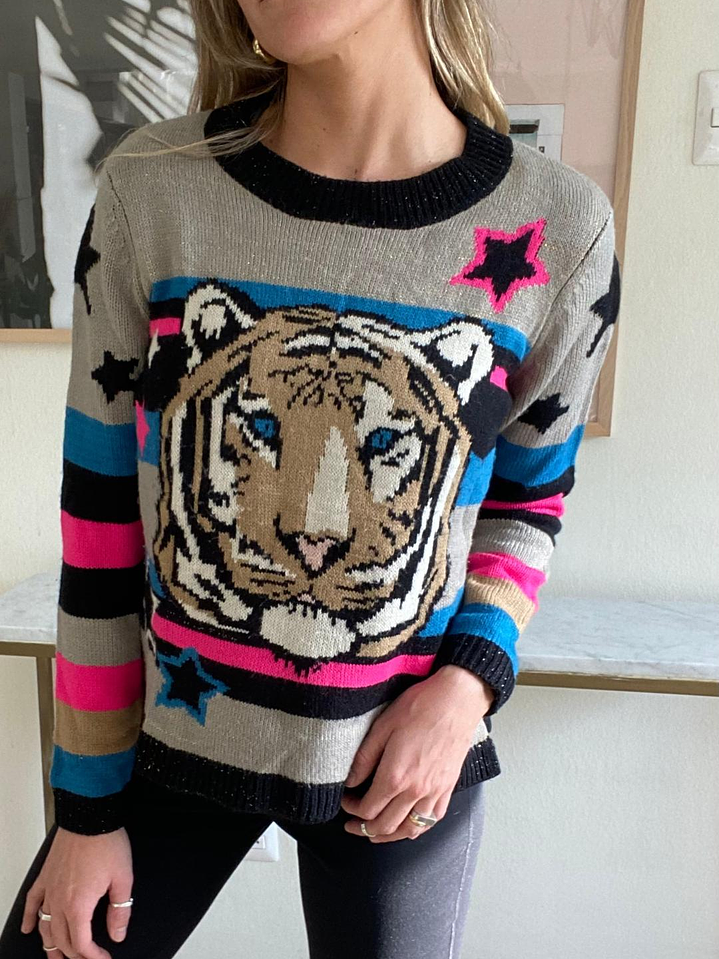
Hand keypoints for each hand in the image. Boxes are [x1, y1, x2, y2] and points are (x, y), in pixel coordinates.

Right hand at [21, 825, 132, 957]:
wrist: (89, 815)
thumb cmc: (106, 842)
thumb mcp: (123, 878)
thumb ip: (120, 910)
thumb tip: (118, 934)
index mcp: (79, 905)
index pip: (81, 944)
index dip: (92, 957)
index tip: (103, 958)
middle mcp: (60, 901)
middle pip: (62, 940)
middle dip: (74, 955)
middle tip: (86, 958)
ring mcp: (49, 889)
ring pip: (44, 927)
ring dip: (50, 945)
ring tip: (56, 957)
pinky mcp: (45, 876)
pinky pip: (31, 903)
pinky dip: (28, 918)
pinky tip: (27, 929)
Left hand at [340, 665, 493, 842]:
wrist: (457, 700)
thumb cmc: (421, 708)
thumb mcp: (383, 727)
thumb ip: (364, 758)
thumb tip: (350, 781)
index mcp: (396, 776)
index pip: (368, 809)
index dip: (352, 809)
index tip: (346, 800)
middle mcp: (416, 791)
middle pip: (386, 825)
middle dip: (364, 828)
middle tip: (352, 823)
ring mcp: (434, 792)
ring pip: (410, 830)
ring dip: (390, 836)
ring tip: (376, 833)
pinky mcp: (448, 788)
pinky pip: (432, 820)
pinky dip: (417, 829)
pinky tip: (408, 825)